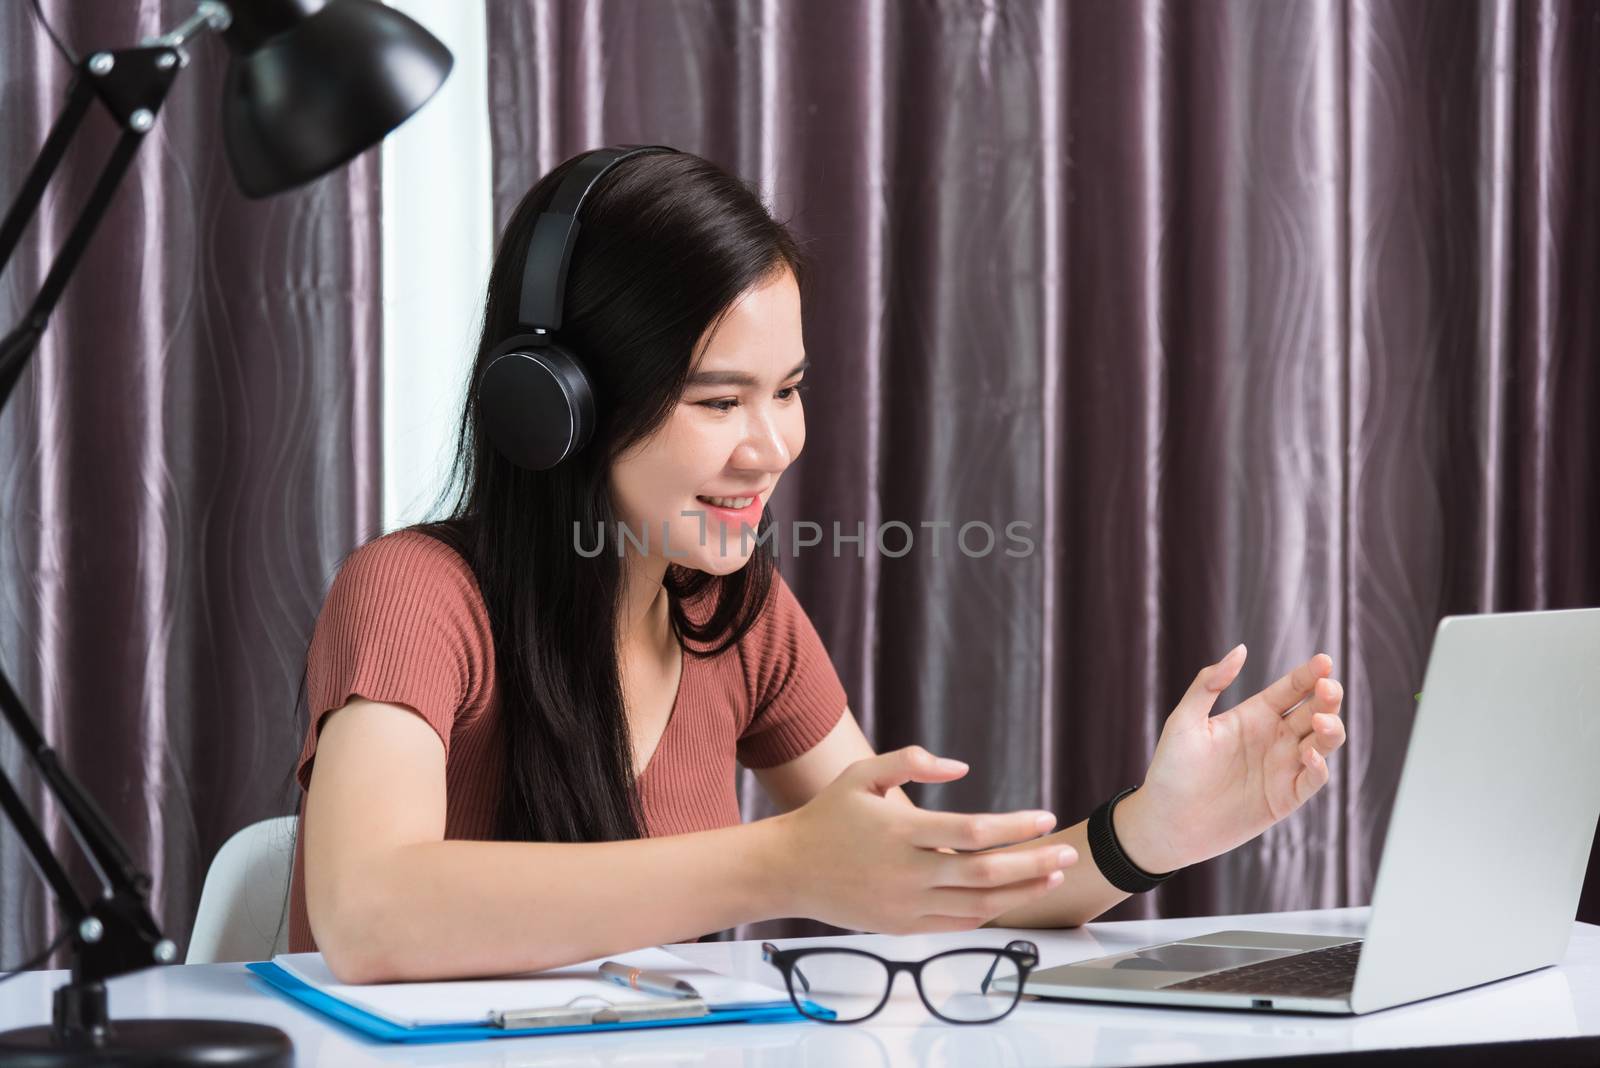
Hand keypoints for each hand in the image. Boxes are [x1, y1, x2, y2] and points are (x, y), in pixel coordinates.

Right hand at [773, 746, 1077, 933]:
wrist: (788, 870)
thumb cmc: (828, 816)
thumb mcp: (863, 774)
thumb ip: (911, 762)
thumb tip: (961, 766)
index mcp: (900, 832)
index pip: (973, 833)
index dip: (1015, 827)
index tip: (1045, 817)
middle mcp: (907, 873)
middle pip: (986, 874)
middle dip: (1034, 863)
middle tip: (1067, 853)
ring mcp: (905, 905)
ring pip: (978, 905)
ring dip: (1021, 892)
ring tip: (1051, 876)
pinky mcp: (902, 927)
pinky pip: (957, 923)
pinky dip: (989, 912)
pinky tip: (1012, 897)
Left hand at [1114, 646, 1346, 872]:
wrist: (1166, 821)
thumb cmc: (1171, 768)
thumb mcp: (1185, 721)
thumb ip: (1209, 684)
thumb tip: (1240, 650)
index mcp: (1254, 715)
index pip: (1291, 689)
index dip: (1310, 674)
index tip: (1324, 660)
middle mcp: (1274, 738)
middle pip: (1315, 711)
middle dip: (1328, 697)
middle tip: (1328, 687)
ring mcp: (1282, 768)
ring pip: (1323, 742)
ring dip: (1331, 729)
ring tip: (1322, 719)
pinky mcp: (1285, 798)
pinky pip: (1313, 779)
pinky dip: (1319, 766)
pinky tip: (1309, 753)